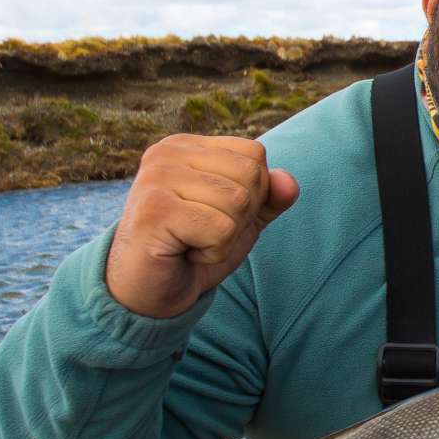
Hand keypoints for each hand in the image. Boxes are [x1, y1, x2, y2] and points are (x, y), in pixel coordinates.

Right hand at [105, 135, 299, 317]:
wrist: (148, 292)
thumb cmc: (193, 249)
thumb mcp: (240, 220)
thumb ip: (268, 198)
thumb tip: (290, 182)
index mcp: (186, 146)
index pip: (254, 153)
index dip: (253, 194)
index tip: (216, 214)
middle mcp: (167, 153)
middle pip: (250, 174)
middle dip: (242, 215)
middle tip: (205, 232)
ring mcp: (156, 178)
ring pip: (238, 201)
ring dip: (226, 236)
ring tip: (193, 241)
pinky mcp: (154, 210)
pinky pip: (220, 228)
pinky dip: (213, 251)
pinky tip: (185, 252)